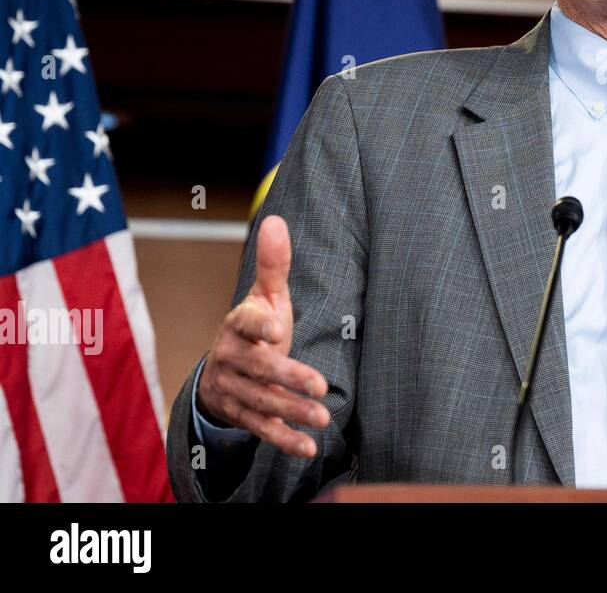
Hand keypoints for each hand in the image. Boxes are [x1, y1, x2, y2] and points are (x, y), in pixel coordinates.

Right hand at [197, 215, 329, 457]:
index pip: (246, 323)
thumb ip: (274, 264)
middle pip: (259, 369)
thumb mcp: (266, 296)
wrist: (223, 369)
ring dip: (291, 412)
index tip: (279, 328)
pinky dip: (283, 440)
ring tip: (322, 419)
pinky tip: (307, 447)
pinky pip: (259, 428)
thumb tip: (275, 219)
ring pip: (260, 401)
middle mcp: (231, 357)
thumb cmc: (256, 326)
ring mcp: (233, 388)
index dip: (259, 325)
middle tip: (320, 387)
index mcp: (238, 324)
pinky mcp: (239, 414)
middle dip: (288, 378)